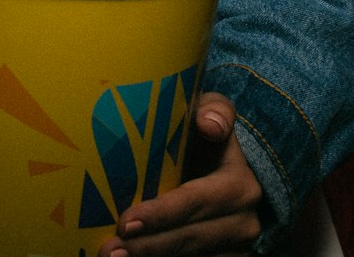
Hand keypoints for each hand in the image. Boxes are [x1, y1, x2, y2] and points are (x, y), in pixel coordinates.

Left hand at [97, 93, 262, 256]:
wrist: (226, 169)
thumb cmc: (208, 136)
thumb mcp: (213, 113)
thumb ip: (215, 110)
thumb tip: (209, 123)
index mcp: (240, 186)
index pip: (196, 202)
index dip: (161, 214)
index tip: (126, 222)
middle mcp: (243, 223)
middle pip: (188, 239)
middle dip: (147, 246)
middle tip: (110, 250)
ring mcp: (236, 249)